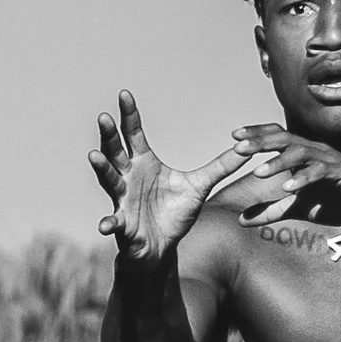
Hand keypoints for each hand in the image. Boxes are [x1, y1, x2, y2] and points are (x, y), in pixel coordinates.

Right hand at [90, 93, 253, 261]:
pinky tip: (106, 225)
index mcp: (143, 163)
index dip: (129, 115)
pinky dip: (109, 223)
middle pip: (116, 151)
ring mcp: (122, 200)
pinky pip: (114, 223)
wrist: (161, 247)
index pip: (134, 134)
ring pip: (109, 181)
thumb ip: (221, 165)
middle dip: (110, 135)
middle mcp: (128, 177)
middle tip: (104, 117)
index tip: (124, 94)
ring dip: (102, 169)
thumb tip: (246, 147)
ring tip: (94, 156)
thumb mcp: (200, 186)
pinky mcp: (123, 225)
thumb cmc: (174, 213)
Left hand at [227, 125, 340, 226]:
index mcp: (305, 155)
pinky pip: (321, 172)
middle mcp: (316, 151)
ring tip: (259, 172)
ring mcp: (330, 160)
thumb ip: (272, 211)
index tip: (234, 138)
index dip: (257, 135)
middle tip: (238, 148)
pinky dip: (304, 179)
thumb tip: (241, 220)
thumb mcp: (300, 208)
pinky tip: (289, 188)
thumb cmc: (340, 201)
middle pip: (284, 139)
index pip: (278, 137)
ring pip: (301, 153)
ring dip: (279, 161)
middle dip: (261, 142)